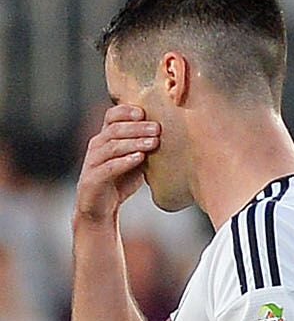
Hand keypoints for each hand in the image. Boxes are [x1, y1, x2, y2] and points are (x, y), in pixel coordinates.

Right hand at [75, 103, 157, 226]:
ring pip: (112, 147)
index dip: (126, 111)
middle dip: (137, 127)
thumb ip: (146, 147)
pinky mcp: (93, 178)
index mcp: (106, 138)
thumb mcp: (136, 160)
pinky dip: (124, 161)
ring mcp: (93, 162)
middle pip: (114, 129)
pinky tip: (139, 158)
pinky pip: (109, 167)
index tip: (145, 112)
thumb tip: (173, 134)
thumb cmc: (120, 181)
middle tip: (157, 128)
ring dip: (134, 143)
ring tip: (153, 143)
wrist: (101, 208)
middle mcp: (97, 146)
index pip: (111, 116)